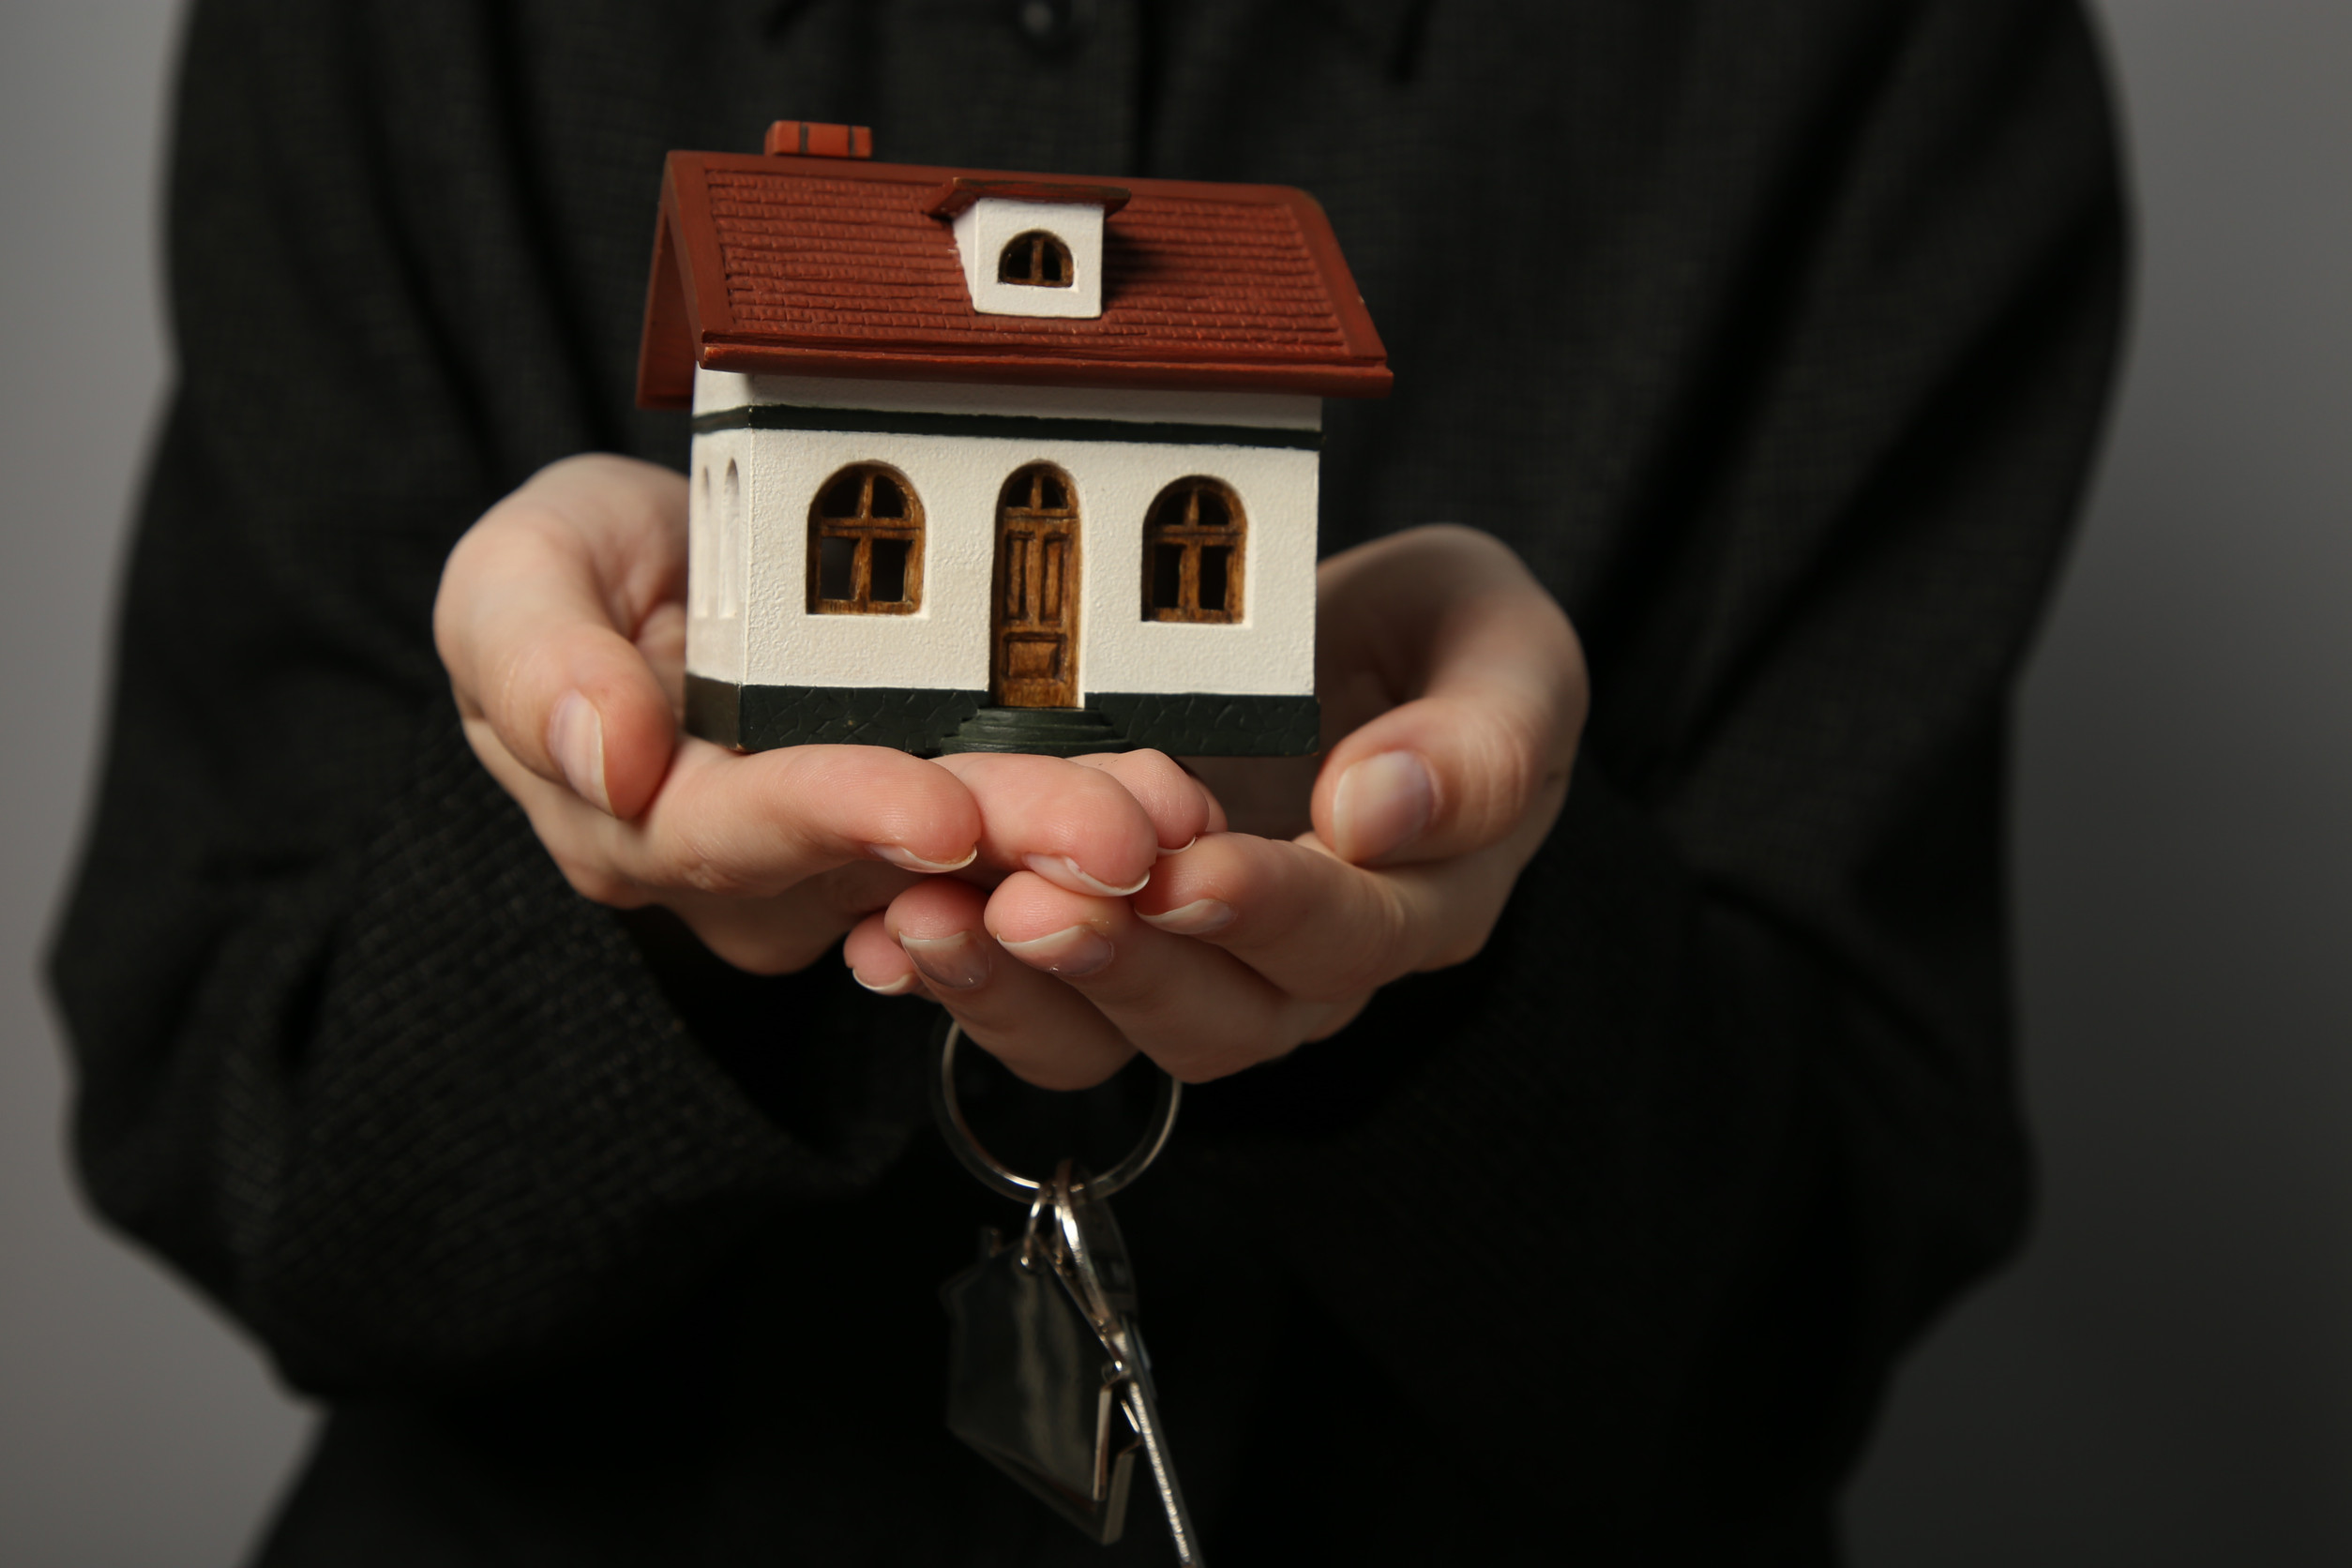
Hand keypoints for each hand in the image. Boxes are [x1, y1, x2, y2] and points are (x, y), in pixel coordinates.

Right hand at [432, 455, 1214, 973]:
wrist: (653, 585)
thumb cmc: (575, 579)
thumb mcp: (515, 576)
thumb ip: (533, 659)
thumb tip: (610, 758)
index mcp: (642, 822)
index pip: (740, 832)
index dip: (842, 819)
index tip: (940, 815)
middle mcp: (759, 874)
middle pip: (888, 871)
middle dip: (1010, 850)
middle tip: (1124, 833)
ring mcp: (855, 865)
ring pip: (975, 876)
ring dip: (1077, 851)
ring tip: (1175, 814)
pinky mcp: (936, 835)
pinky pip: (1019, 851)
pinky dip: (1093, 824)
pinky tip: (1175, 808)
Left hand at [841, 525, 1587, 1087]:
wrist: (1376, 650)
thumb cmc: (1453, 647)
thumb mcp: (1505, 653)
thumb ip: (1479, 740)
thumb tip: (1378, 813)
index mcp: (1425, 899)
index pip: (1349, 936)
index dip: (1266, 911)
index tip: (1185, 868)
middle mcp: (1315, 966)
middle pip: (1229, 1015)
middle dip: (1124, 964)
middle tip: (1032, 905)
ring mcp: (1212, 970)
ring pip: (1127, 1034)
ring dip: (1026, 990)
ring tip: (936, 922)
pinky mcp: (1121, 951)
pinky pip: (1047, 1007)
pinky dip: (963, 984)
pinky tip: (890, 937)